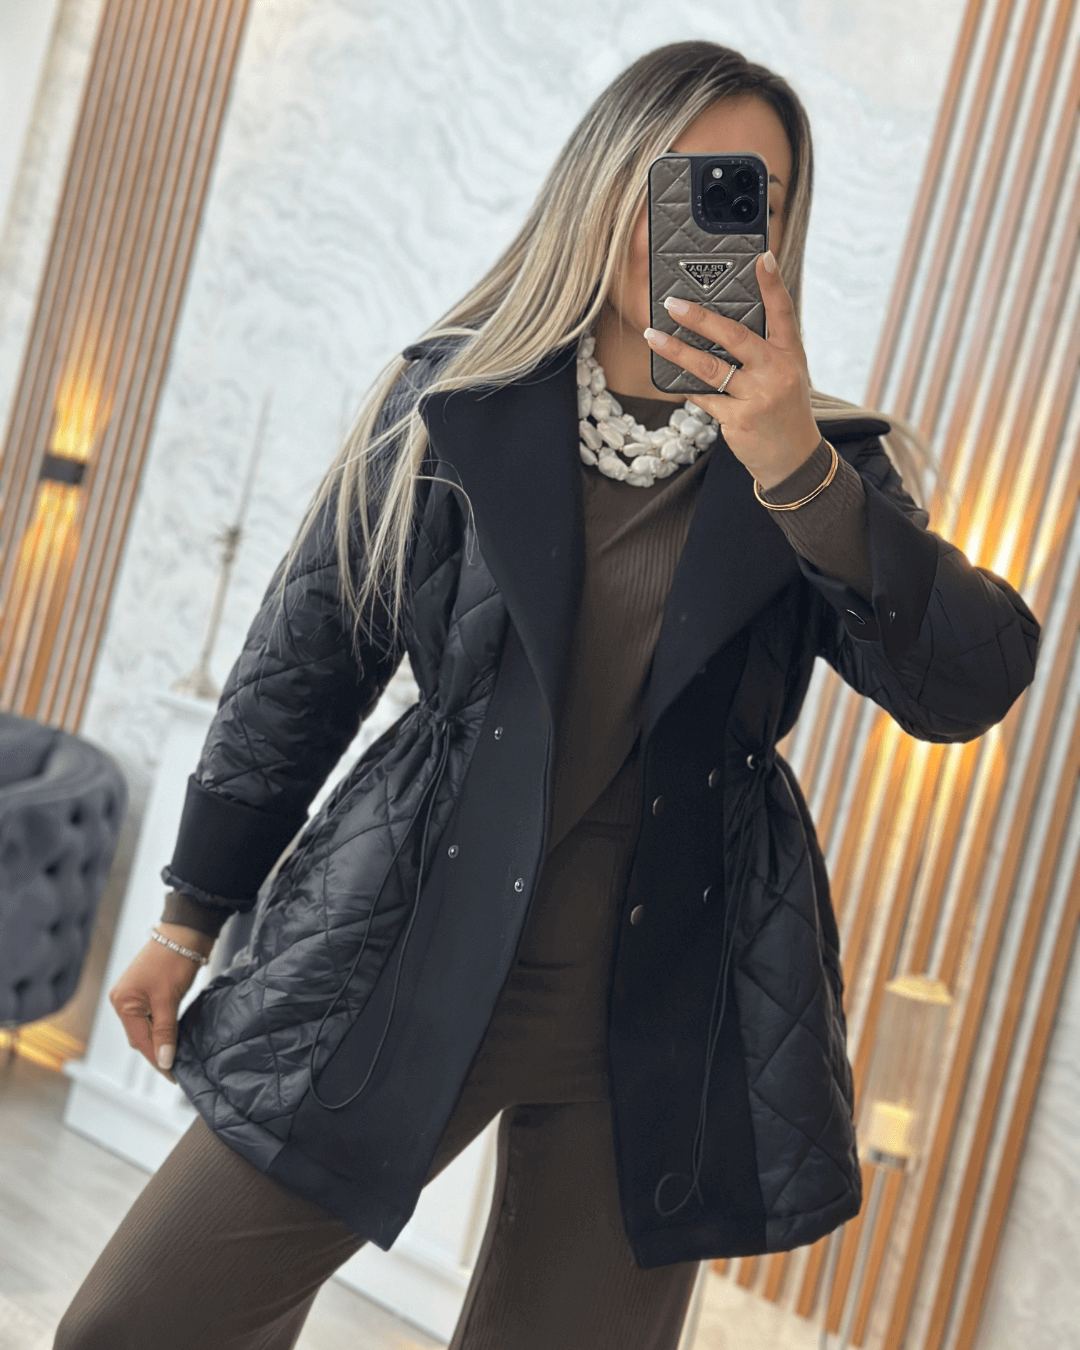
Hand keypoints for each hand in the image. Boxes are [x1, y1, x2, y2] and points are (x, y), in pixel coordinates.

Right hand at [108, 923, 212, 1079]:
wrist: (186, 931)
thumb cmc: (174, 960)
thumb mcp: (168, 999)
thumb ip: (165, 1031)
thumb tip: (164, 1060)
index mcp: (123, 1002)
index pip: (140, 1041)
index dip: (156, 1060)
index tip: (172, 1075)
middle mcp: (124, 1000)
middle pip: (140, 1036)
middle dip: (157, 1052)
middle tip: (177, 1069)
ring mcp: (135, 995)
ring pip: (146, 1028)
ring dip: (160, 1041)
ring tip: (177, 1056)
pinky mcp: (148, 991)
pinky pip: (151, 1017)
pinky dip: (161, 1028)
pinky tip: (173, 1037)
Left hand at [643, 251, 820, 489]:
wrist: (793, 459)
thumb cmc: (785, 411)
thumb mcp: (788, 374)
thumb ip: (764, 349)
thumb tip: (721, 326)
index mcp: (790, 355)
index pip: (783, 312)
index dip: (772, 283)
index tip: (761, 256)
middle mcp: (776, 372)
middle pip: (735, 337)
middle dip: (700, 318)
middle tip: (673, 304)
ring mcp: (758, 397)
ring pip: (710, 368)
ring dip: (677, 351)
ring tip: (653, 336)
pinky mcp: (739, 420)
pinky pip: (703, 397)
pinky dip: (686, 386)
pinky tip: (670, 375)